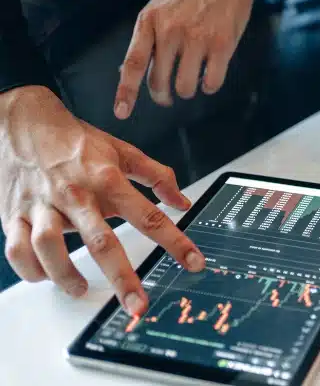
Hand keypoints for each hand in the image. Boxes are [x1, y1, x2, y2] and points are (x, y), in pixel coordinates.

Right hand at [1, 86, 201, 314]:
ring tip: (82, 290)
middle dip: (123, 277)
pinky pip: (17, 248)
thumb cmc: (77, 141)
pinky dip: (29, 268)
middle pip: (102, 241)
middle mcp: (77, 195)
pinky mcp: (15, 214)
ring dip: (66, 275)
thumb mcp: (123, 151)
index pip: (149, 216)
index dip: (174, 241)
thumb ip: (157, 176)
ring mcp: (43, 205)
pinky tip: (45, 276)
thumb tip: (183, 201)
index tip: (193, 262)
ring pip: (50, 247)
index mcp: (108, 180)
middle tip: (139, 304)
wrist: (25, 123)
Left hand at [114, 0, 284, 118]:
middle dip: (163, 96)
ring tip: (192, 82)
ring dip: (188, 90)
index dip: (126, 91)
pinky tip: (210, 78)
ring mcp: (197, 39)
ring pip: (185, 86)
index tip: (122, 113)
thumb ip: (147, 37)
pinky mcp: (222, 44)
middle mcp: (171, 31)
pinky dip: (210, 86)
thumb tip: (130, 71)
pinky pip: (212, 82)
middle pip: (159, 82)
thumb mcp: (160, 7)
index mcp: (150, 21)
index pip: (134, 63)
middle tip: (167, 97)